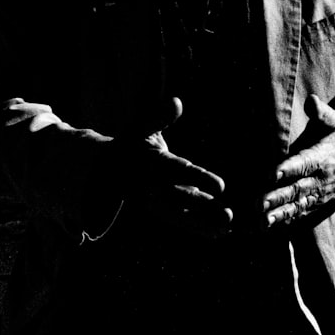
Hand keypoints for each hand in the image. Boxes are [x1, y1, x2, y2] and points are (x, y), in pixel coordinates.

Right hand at [117, 97, 231, 239]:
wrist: (106, 170)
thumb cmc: (128, 144)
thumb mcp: (140, 127)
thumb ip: (159, 117)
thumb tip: (176, 102)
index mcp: (151, 164)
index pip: (178, 171)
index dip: (199, 178)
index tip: (221, 186)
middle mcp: (152, 186)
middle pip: (182, 198)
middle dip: (205, 207)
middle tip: (228, 214)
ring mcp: (156, 201)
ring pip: (182, 214)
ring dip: (205, 222)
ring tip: (228, 224)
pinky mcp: (160, 209)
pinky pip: (180, 220)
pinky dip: (198, 227)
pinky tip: (220, 232)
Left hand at [261, 94, 334, 228]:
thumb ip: (322, 113)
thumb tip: (311, 100)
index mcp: (322, 156)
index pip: (304, 163)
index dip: (289, 168)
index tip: (273, 173)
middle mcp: (320, 178)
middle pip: (297, 189)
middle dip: (278, 197)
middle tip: (259, 202)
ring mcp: (320, 194)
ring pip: (298, 206)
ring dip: (280, 213)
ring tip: (262, 220)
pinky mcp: (319, 205)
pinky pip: (303, 214)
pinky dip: (287, 221)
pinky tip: (271, 226)